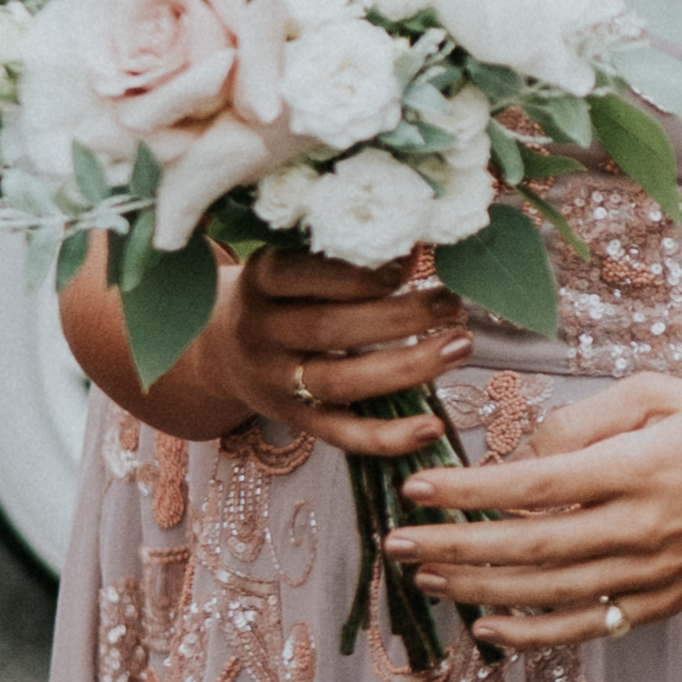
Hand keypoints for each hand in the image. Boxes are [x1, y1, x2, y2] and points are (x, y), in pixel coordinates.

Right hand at [168, 244, 467, 451]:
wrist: (222, 352)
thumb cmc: (280, 295)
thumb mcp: (292, 264)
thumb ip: (341, 256)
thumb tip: (417, 244)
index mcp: (259, 282)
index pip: (302, 275)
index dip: (358, 273)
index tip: (411, 263)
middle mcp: (261, 334)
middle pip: (330, 329)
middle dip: (399, 317)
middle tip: (452, 304)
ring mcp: (276, 383)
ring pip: (341, 381)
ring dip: (407, 367)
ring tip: (459, 345)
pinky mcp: (297, 422)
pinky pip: (343, 435)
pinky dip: (388, 436)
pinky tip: (432, 425)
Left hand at [384, 373, 681, 649]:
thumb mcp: (660, 394)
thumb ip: (585, 420)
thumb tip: (523, 454)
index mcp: (636, 467)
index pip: (532, 483)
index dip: (468, 490)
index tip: (418, 487)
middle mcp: (641, 527)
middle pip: (528, 545)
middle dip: (454, 545)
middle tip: (396, 541)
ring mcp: (652, 573)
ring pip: (548, 591)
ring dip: (479, 587)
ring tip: (425, 576)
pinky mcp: (663, 602)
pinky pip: (587, 625)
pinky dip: (534, 634)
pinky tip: (488, 627)